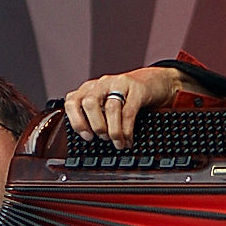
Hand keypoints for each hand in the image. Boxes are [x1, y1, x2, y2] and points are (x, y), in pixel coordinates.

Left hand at [64, 65, 184, 149]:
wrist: (153, 83)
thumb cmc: (126, 99)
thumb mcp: (106, 105)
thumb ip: (95, 118)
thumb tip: (90, 140)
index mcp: (90, 89)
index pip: (72, 101)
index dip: (76, 121)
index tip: (86, 137)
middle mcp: (102, 84)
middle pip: (89, 103)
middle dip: (95, 125)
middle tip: (102, 138)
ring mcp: (119, 84)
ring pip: (110, 108)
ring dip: (113, 131)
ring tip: (118, 143)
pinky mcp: (136, 89)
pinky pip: (129, 112)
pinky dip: (127, 130)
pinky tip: (128, 140)